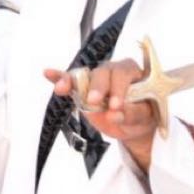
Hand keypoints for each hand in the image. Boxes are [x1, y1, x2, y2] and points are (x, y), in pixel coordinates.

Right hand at [45, 58, 159, 170]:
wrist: (136, 122)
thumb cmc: (144, 113)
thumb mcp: (144, 116)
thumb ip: (132, 114)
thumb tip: (115, 114)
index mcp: (132, 72)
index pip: (123, 74)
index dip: (119, 89)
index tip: (116, 106)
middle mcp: (113, 70)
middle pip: (102, 73)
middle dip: (97, 87)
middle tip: (94, 101)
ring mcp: (96, 79)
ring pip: (84, 76)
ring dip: (71, 81)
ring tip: (61, 88)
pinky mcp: (84, 89)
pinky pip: (71, 80)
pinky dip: (60, 78)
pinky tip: (48, 74)